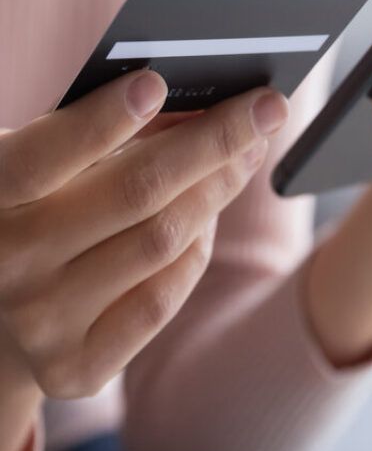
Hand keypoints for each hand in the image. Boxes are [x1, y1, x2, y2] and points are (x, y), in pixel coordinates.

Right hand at [0, 71, 287, 402]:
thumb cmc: (25, 208)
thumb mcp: (34, 159)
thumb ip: (92, 132)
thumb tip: (193, 105)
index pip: (45, 156)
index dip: (102, 120)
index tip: (156, 84)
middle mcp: (9, 264)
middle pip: (136, 195)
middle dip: (214, 142)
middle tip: (267, 109)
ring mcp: (42, 322)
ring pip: (163, 242)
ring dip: (218, 188)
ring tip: (247, 152)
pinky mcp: (75, 365)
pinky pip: (163, 299)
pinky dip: (197, 248)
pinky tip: (210, 215)